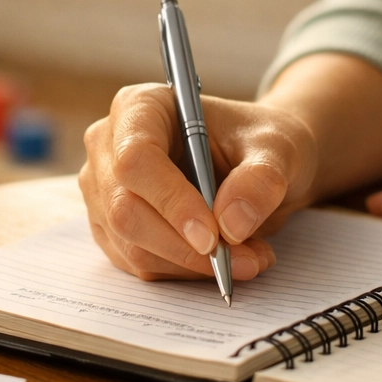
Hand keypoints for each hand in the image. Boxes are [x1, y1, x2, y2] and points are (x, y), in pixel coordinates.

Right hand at [78, 84, 318, 280]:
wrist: (253, 163)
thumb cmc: (257, 142)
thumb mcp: (277, 148)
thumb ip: (261, 178)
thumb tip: (231, 224)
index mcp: (139, 108)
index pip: (136, 158)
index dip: (170, 201)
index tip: (214, 236)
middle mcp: (109, 148)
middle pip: (125, 209)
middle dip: (185, 246)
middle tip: (245, 259)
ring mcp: (104, 192)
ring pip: (132, 246)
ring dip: (193, 265)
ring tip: (250, 258)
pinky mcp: (113, 230)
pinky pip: (141, 265)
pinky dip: (186, 272)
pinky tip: (226, 260)